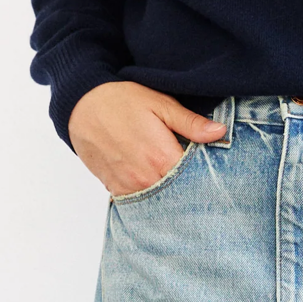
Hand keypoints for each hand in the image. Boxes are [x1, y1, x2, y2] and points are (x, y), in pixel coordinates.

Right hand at [67, 81, 225, 193]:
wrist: (81, 105)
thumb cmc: (122, 100)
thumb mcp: (160, 104)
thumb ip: (190, 123)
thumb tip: (220, 133)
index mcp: (161, 157)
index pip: (195, 179)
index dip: (206, 174)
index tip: (213, 169)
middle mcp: (144, 178)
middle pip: (178, 194)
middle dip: (190, 187)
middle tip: (198, 177)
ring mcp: (127, 186)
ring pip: (158, 201)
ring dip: (169, 193)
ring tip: (175, 178)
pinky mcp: (114, 188)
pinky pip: (139, 201)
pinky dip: (150, 194)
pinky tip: (156, 182)